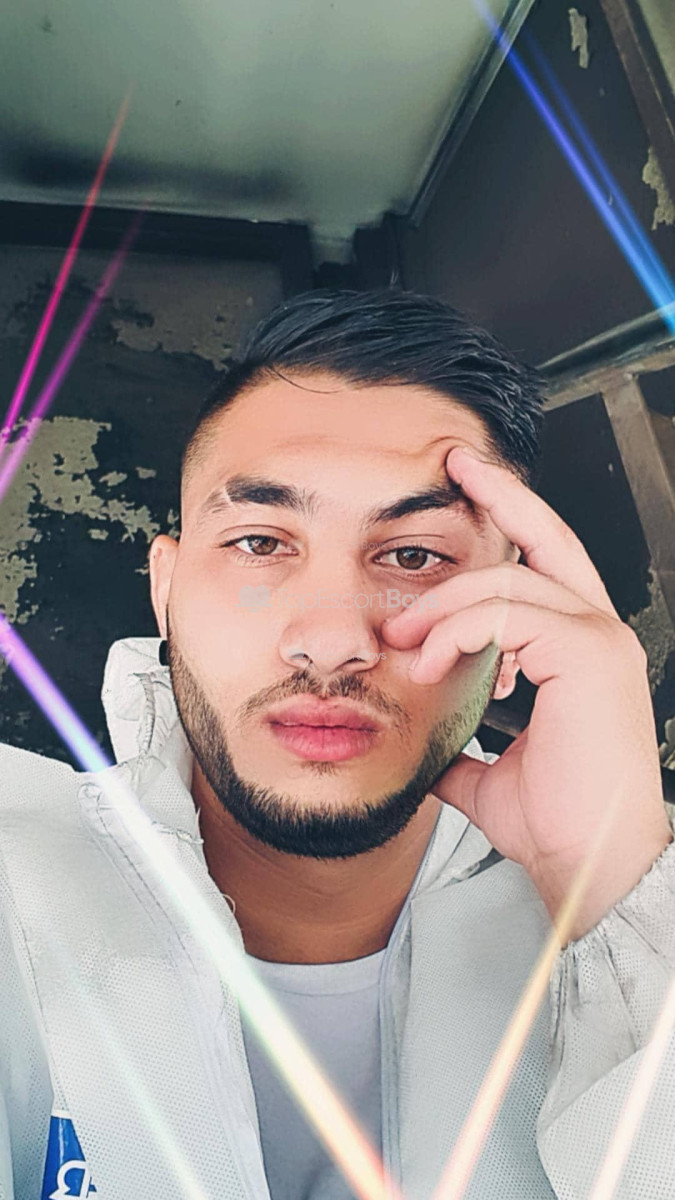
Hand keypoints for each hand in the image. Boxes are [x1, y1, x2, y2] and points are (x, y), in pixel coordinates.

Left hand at [382, 447, 671, 939]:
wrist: (588, 865)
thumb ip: (464, 742)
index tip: (470, 488)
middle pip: (546, 539)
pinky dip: (457, 632)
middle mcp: (598, 632)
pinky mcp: (587, 655)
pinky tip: (429, 664)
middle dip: (499, 493)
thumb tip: (427, 742)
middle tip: (451, 467)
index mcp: (581, 649)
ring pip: (508, 581)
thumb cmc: (557, 821)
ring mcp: (598, 639)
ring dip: (442, 606)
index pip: (547, 564)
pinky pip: (506, 614)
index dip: (514, 517)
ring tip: (402, 643)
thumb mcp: (491, 769)